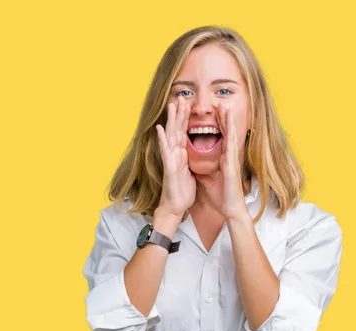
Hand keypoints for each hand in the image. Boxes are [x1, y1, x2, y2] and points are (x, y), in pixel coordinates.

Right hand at [155, 97, 195, 218]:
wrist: (176, 207)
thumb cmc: (183, 191)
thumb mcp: (191, 172)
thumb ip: (191, 160)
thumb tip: (194, 153)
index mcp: (182, 155)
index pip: (184, 133)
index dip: (186, 119)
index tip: (189, 105)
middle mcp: (175, 155)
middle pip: (177, 130)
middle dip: (179, 114)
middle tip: (180, 98)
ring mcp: (171, 160)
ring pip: (171, 136)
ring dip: (171, 120)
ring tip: (171, 106)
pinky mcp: (169, 168)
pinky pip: (165, 152)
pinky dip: (163, 140)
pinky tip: (160, 129)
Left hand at [194, 104, 248, 220]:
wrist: (230, 210)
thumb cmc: (222, 197)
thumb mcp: (207, 181)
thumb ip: (203, 171)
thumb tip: (196, 166)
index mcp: (222, 159)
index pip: (219, 138)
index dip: (217, 125)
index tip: (213, 113)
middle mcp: (228, 156)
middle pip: (225, 133)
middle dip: (222, 117)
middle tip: (219, 102)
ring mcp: (231, 159)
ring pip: (229, 134)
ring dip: (227, 120)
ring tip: (225, 105)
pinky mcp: (231, 164)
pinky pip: (229, 145)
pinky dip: (229, 132)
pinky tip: (228, 122)